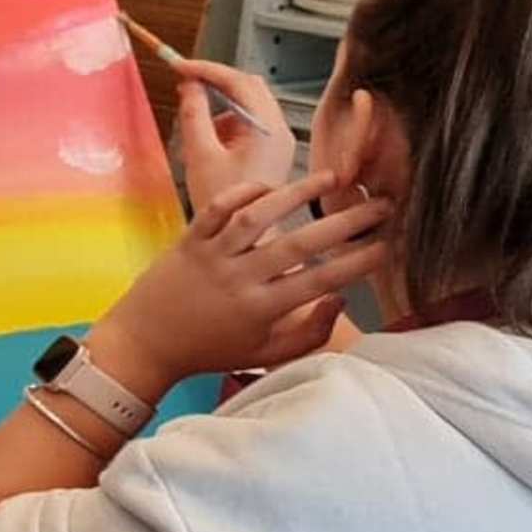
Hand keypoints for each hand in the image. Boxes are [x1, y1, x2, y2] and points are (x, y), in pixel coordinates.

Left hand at [89, 171, 391, 392]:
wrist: (143, 344)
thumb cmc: (209, 350)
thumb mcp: (264, 354)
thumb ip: (309, 334)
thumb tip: (340, 299)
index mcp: (261, 309)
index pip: (321, 280)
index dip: (358, 261)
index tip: (388, 245)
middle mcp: (239, 278)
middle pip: (301, 244)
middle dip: (346, 222)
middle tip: (380, 205)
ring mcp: (212, 256)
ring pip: (259, 216)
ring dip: (298, 192)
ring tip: (332, 177)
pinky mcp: (188, 240)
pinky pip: (217, 208)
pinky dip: (244, 192)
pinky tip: (271, 186)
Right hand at [168, 56, 294, 214]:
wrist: (247, 239)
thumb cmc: (226, 206)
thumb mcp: (199, 155)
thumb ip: (194, 115)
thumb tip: (190, 86)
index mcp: (267, 129)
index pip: (240, 81)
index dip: (207, 69)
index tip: (179, 66)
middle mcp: (280, 130)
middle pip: (250, 87)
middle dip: (217, 82)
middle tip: (186, 83)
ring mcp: (279, 140)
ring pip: (250, 103)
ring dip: (222, 102)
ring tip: (196, 121)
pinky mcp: (273, 151)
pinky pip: (251, 121)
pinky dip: (229, 120)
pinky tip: (211, 139)